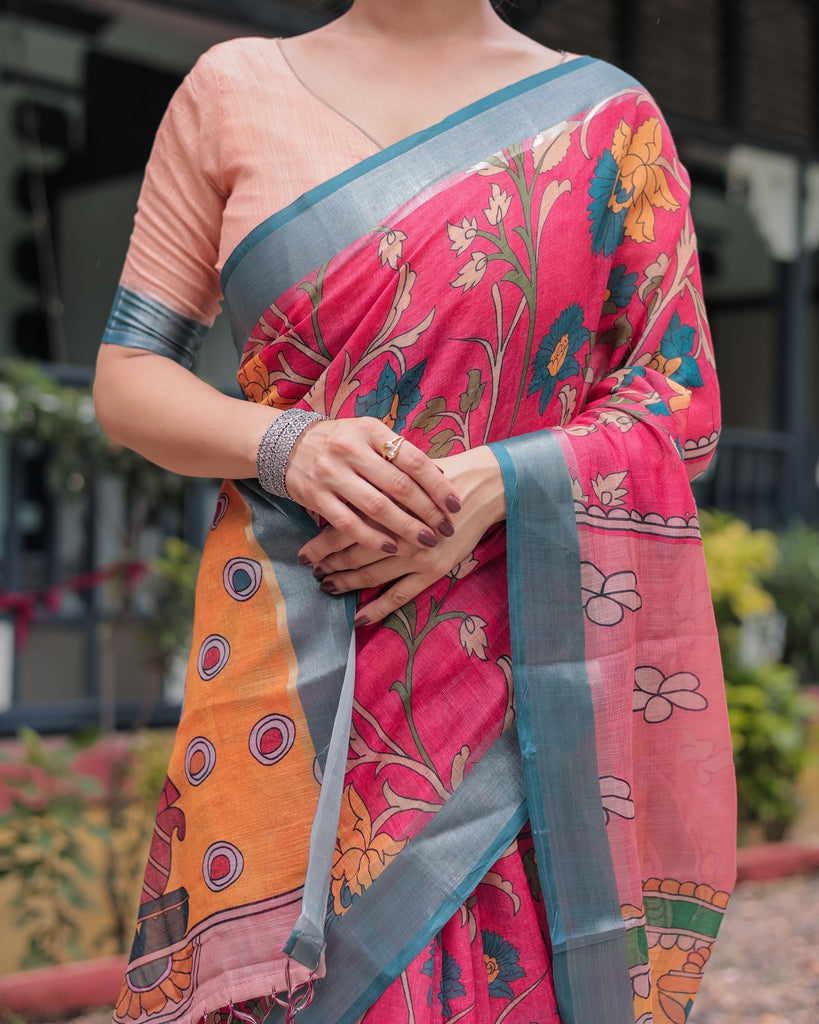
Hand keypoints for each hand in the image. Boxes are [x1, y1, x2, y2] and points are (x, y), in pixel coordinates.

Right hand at [285, 417, 461, 553]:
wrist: (288, 445)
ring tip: (425, 541)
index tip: (455, 505)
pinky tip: (391, 547)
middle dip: (427, 511)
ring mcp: (332, 473)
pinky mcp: (316, 497)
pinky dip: (371, 538)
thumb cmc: (342, 442)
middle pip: (398, 485)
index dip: (438, 485)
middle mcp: (350, 449)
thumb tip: (440, 475)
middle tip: (446, 529)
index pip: (413, 459)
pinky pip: (348, 523)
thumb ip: (399, 452)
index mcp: (370, 430)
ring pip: (376, 507)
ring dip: (405, 528)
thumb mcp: (369, 434)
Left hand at [298, 445, 505, 624]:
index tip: (303, 555)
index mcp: (386, 506)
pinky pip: (399, 596)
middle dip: (328, 567)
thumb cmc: (440, 475)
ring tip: (328, 587)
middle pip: (352, 555)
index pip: (342, 529)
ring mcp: (415, 556)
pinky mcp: (433, 571)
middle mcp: (397, 533)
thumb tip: (339, 500)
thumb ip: (373, 488)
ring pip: (371, 576)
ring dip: (346, 584)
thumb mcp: (403, 473)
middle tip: (313, 573)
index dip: (319, 546)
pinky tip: (359, 618)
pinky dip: (377, 609)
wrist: (482, 487)